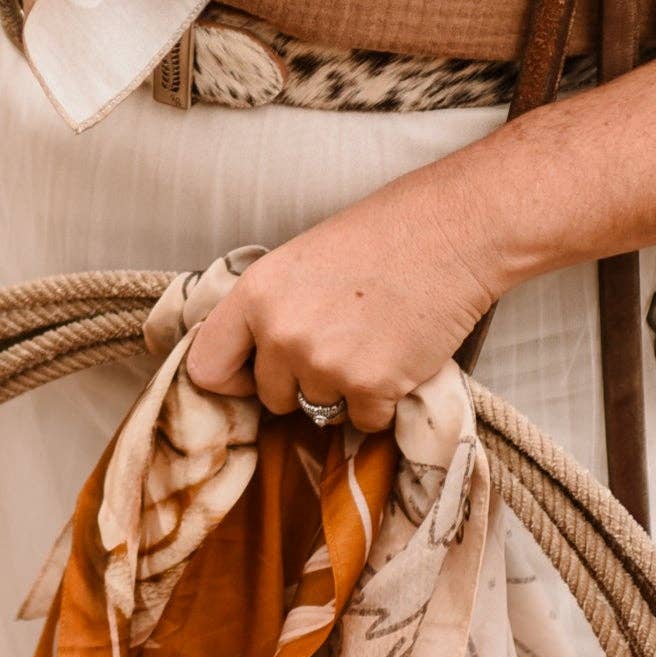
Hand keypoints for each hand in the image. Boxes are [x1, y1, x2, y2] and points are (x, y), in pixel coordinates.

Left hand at [184, 156, 505, 432]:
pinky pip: (364, 422)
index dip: (233, 377)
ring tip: (374, 343)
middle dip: (301, 383)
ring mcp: (325, 365)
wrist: (450, 234)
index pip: (205, 369)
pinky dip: (383, 403)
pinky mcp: (371, 388)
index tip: (257, 371)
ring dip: (346, 391)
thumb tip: (256, 357)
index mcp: (255, 296)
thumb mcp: (300, 263)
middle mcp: (281, 334)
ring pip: (320, 411)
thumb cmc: (382, 236)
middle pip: (271, 397)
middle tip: (341, 344)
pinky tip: (399, 358)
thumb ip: (271, 310)